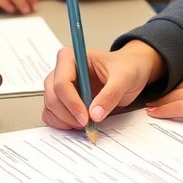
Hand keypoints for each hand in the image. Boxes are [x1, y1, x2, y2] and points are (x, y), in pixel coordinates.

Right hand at [42, 40, 164, 130]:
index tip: (86, 117)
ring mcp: (61, 87)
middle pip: (52, 97)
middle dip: (68, 114)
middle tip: (86, 124)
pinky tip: (79, 124)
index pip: (62, 82)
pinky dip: (63, 124)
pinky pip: (53, 115)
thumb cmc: (126, 67)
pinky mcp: (63, 100)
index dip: (71, 102)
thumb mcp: (124, 77)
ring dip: (65, 121)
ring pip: (50, 108)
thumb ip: (111, 94)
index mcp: (71, 58)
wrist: (132, 71)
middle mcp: (62, 71)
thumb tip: (95, 114)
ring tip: (86, 124)